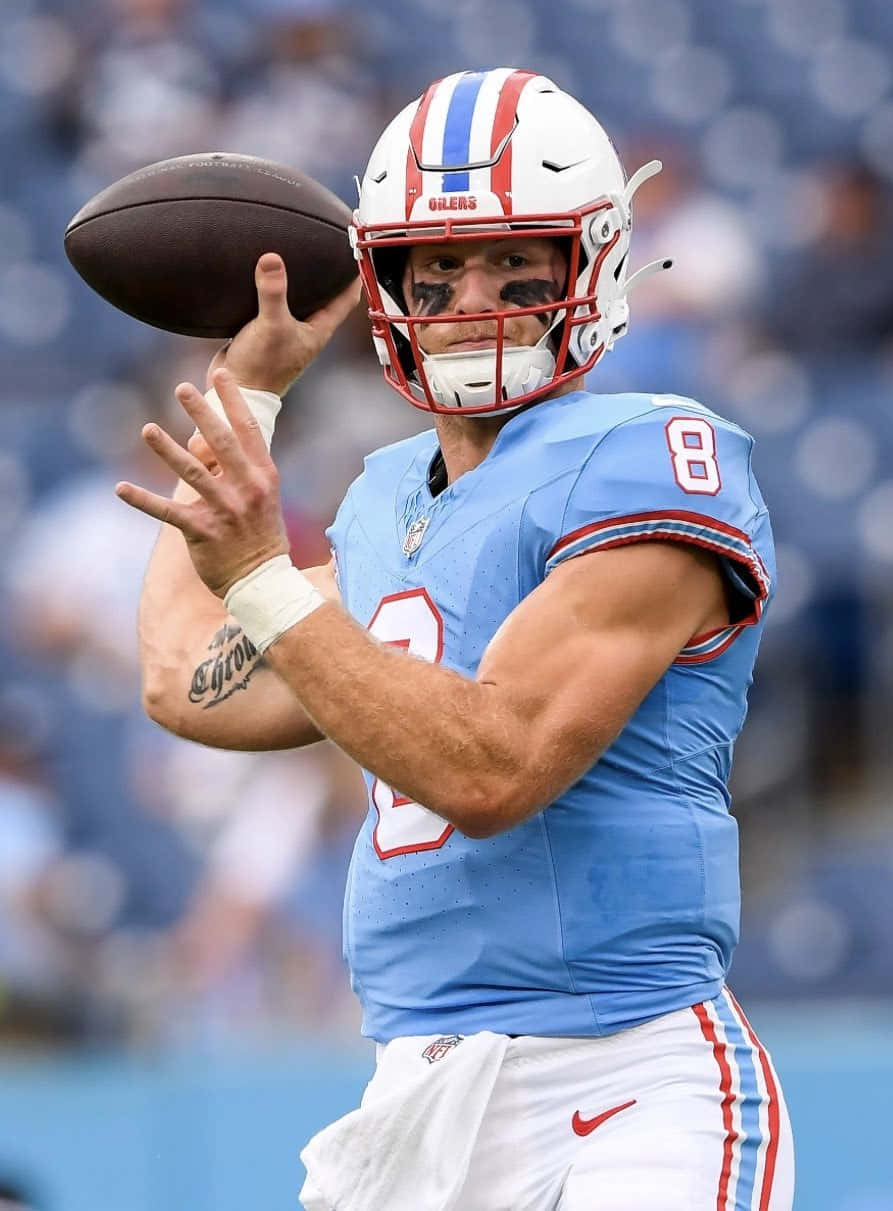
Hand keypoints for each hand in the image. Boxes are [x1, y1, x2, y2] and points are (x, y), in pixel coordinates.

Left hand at [116, 369, 289, 597]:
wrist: (264, 581)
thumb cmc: (262, 536)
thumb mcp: (263, 497)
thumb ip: (242, 469)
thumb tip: (212, 442)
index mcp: (263, 476)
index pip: (249, 430)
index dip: (234, 400)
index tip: (221, 374)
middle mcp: (246, 489)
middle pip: (221, 442)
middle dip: (201, 412)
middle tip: (182, 388)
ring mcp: (225, 510)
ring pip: (191, 472)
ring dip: (167, 449)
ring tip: (147, 429)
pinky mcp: (202, 531)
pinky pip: (168, 512)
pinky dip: (142, 500)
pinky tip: (120, 488)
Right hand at [207, 253, 361, 395]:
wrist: (237, 391)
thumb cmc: (261, 369)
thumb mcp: (271, 326)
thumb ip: (273, 293)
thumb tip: (272, 259)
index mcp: (318, 329)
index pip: (347, 297)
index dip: (354, 274)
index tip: (356, 250)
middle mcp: (307, 329)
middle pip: (325, 295)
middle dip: (327, 272)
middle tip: (327, 246)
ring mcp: (287, 330)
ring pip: (300, 300)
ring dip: (300, 281)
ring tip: (298, 254)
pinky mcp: (266, 330)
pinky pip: (275, 304)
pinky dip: (274, 290)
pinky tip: (267, 276)